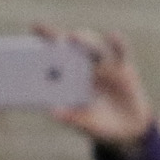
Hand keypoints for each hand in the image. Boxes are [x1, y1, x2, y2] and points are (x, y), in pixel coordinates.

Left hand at [37, 25, 154, 153]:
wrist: (129, 129)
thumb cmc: (100, 125)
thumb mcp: (86, 124)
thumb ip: (72, 118)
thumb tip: (53, 112)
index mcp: (68, 79)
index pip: (51, 59)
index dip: (40, 46)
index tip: (30, 32)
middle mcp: (83, 67)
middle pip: (69, 47)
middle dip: (56, 36)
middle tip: (44, 30)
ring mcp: (104, 65)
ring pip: (92, 46)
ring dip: (84, 39)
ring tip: (74, 37)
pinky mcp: (123, 67)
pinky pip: (120, 52)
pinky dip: (118, 44)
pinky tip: (114, 36)